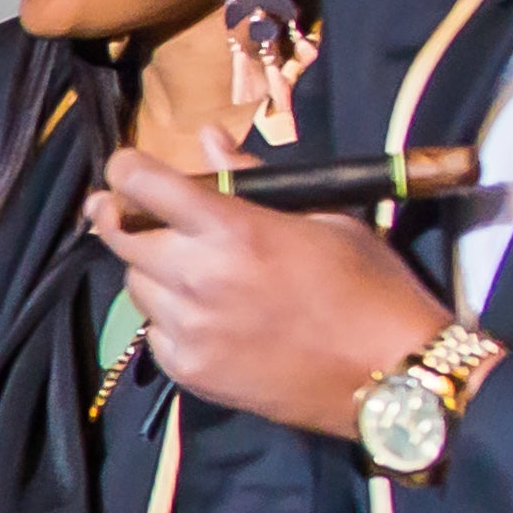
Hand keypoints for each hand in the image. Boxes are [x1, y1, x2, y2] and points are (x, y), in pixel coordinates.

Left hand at [92, 148, 447, 438]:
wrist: (392, 374)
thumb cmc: (371, 286)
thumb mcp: (326, 217)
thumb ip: (254, 177)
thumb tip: (208, 138)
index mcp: (232, 229)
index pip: (142, 185)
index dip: (125, 170)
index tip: (125, 170)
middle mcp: (197, 276)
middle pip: (120, 237)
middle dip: (120, 218)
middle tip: (126, 213)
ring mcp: (188, 327)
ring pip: (135, 286)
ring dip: (151, 271)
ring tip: (188, 270)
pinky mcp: (188, 370)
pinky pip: (154, 332)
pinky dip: (168, 319)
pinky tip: (204, 318)